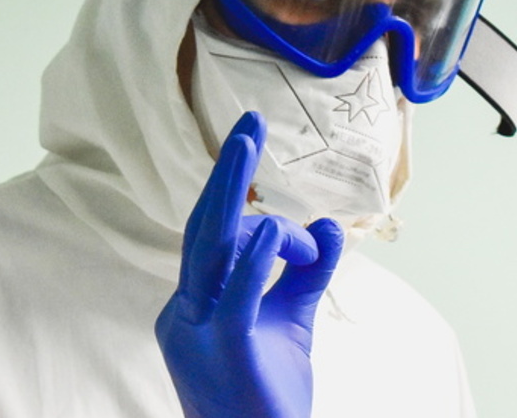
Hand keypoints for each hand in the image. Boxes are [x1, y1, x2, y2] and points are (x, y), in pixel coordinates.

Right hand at [156, 111, 344, 417]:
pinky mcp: (225, 351)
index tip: (274, 183)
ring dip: (234, 196)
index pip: (215, 241)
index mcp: (190, 306)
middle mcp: (183, 314)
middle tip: (249, 125)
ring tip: (258, 154)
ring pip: (211, 250)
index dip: (244, 206)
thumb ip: (305, 277)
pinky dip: (255, 258)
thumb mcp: (290, 326)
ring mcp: (198, 333)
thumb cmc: (266, 397)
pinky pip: (235, 296)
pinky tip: (278, 229)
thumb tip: (333, 227)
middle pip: (200, 229)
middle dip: (225, 174)